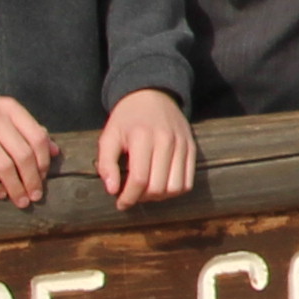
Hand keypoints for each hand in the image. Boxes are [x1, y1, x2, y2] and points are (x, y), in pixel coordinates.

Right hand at [0, 90, 53, 206]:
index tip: (44, 178)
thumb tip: (56, 151)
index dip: (44, 162)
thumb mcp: (2, 111)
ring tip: (20, 200)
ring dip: (16, 188)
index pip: (37, 137)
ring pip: (4, 166)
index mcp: (10, 108)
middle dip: (33, 180)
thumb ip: (28, 128)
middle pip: (23, 155)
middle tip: (35, 196)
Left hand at [93, 89, 196, 208]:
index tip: (120, 203)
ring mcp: (182, 144)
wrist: (152, 94)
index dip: (128, 197)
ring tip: (147, 191)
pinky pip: (188, 181)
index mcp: (142, 137)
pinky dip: (175, 190)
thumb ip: (106, 163)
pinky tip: (162, 185)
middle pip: (158, 187)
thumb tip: (112, 190)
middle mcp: (166, 141)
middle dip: (142, 198)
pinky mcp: (192, 148)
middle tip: (132, 195)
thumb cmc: (127, 118)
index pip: (139, 179)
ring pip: (175, 188)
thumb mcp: (108, 136)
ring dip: (159, 197)